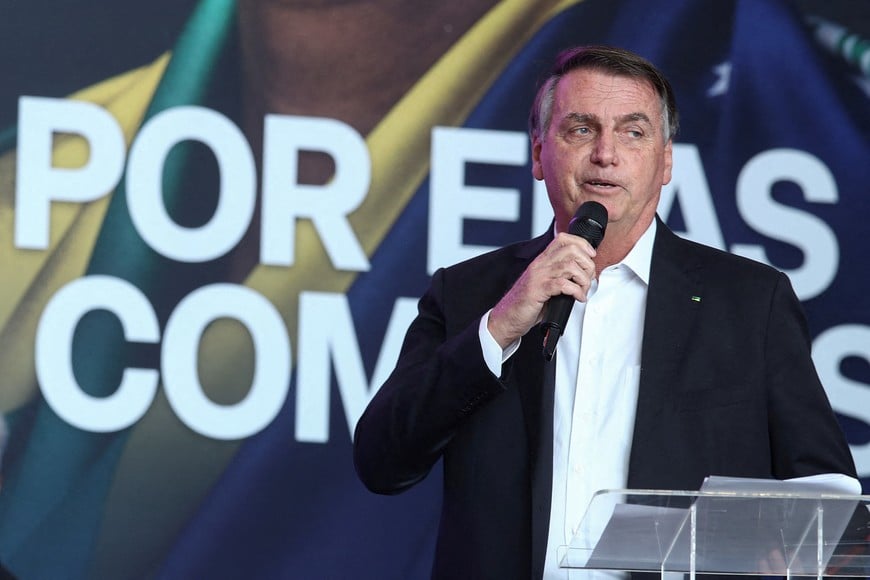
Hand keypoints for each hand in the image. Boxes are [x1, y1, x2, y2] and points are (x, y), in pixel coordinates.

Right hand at [487, 233, 596, 347]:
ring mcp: (538, 277)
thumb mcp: (544, 284)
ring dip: (583, 279)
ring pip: (569, 266)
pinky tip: (578, 298)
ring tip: (583, 290)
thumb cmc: (526, 303)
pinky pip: (563, 284)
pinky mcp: (538, 291)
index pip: (563, 239)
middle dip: (587, 263)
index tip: (590, 256)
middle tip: (588, 278)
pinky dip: (576, 291)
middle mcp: (540, 265)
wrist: (507, 318)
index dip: (581, 244)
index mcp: (542, 261)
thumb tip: (584, 275)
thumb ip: (560, 276)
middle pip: (571, 250)